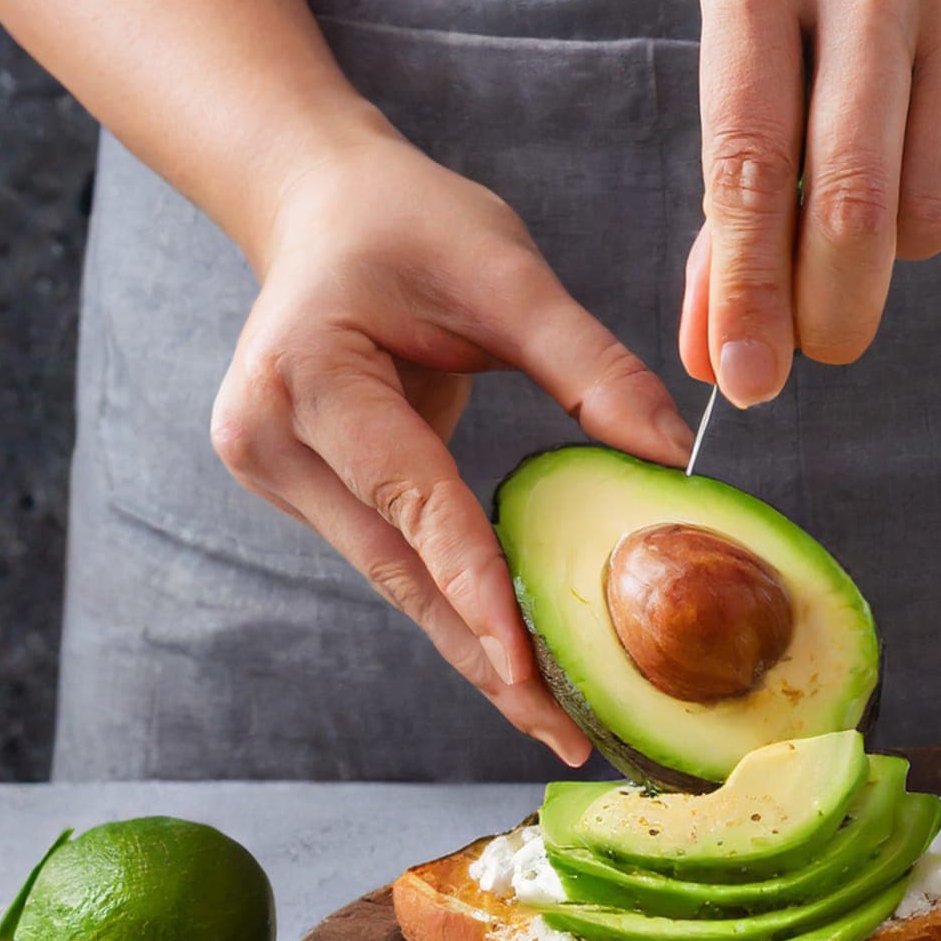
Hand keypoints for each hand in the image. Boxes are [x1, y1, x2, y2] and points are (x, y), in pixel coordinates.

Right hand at [211, 129, 694, 761]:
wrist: (317, 204)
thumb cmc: (409, 222)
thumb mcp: (505, 268)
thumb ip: (587, 364)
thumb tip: (671, 462)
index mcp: (306, 377)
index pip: (414, 504)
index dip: (477, 593)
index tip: (529, 673)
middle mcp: (270, 440)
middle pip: (402, 573)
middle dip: (490, 657)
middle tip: (570, 736)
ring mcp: (275, 474)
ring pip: (398, 583)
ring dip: (477, 647)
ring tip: (558, 719)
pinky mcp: (302, 492)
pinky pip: (397, 561)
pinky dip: (459, 606)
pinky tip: (521, 657)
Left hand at [683, 0, 940, 403]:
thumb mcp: (761, 48)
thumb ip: (732, 206)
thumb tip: (709, 352)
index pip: (747, 164)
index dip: (748, 287)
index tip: (745, 379)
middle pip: (852, 198)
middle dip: (836, 306)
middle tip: (831, 347)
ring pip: (935, 205)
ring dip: (912, 237)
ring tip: (900, 176)